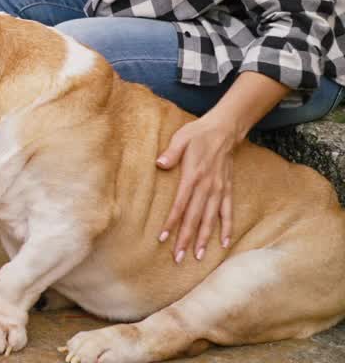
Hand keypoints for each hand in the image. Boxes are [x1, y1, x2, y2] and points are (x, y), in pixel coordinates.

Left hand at [155, 113, 238, 261]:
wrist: (224, 129)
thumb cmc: (197, 134)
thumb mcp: (181, 139)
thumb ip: (171, 153)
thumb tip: (159, 164)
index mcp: (193, 176)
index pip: (180, 205)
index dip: (172, 222)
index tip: (163, 238)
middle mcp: (207, 187)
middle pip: (194, 217)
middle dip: (186, 239)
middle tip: (178, 258)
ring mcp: (219, 190)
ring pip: (210, 219)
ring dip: (204, 238)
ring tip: (198, 257)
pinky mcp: (227, 189)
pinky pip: (228, 212)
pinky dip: (227, 228)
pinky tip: (225, 244)